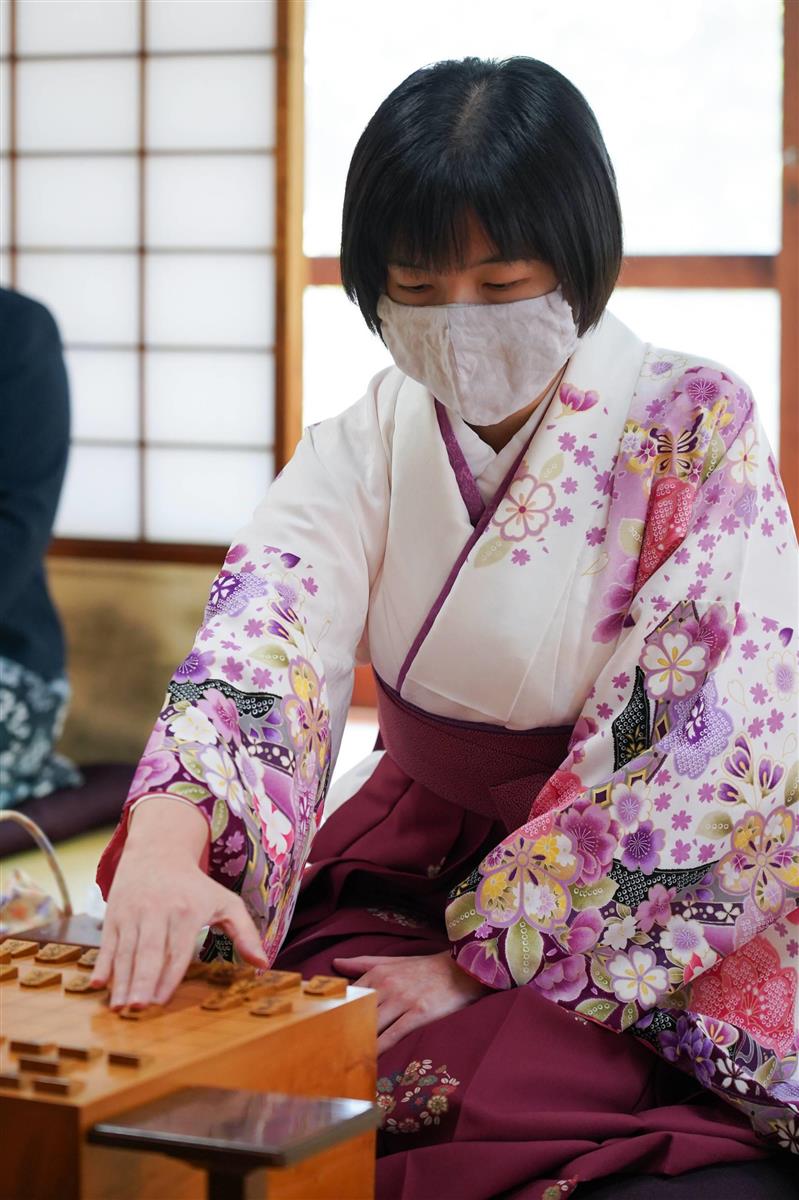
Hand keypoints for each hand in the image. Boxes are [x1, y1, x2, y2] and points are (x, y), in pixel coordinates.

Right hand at [91, 800, 268, 1008]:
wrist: (158, 852)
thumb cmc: (196, 886)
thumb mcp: (225, 902)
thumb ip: (245, 932)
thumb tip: (263, 964)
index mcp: (187, 912)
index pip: (177, 950)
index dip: (168, 976)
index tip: (160, 1001)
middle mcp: (158, 912)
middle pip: (149, 952)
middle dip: (142, 980)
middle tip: (136, 1008)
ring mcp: (133, 913)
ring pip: (126, 951)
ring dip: (121, 980)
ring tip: (118, 1007)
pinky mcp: (114, 914)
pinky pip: (107, 943)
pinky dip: (102, 963)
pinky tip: (97, 984)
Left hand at [332, 950, 489, 1054]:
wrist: (462, 969)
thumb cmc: (425, 967)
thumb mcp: (394, 961)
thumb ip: (363, 963)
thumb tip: (336, 963)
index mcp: (379, 973)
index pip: (348, 996)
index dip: (333, 1013)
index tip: (317, 1028)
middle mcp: (387, 986)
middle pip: (356, 1012)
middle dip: (340, 1031)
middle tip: (321, 1051)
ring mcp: (403, 1000)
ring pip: (372, 1025)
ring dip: (357, 1042)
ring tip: (339, 1060)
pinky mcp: (418, 1014)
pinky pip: (393, 1035)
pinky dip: (380, 1049)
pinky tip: (369, 1061)